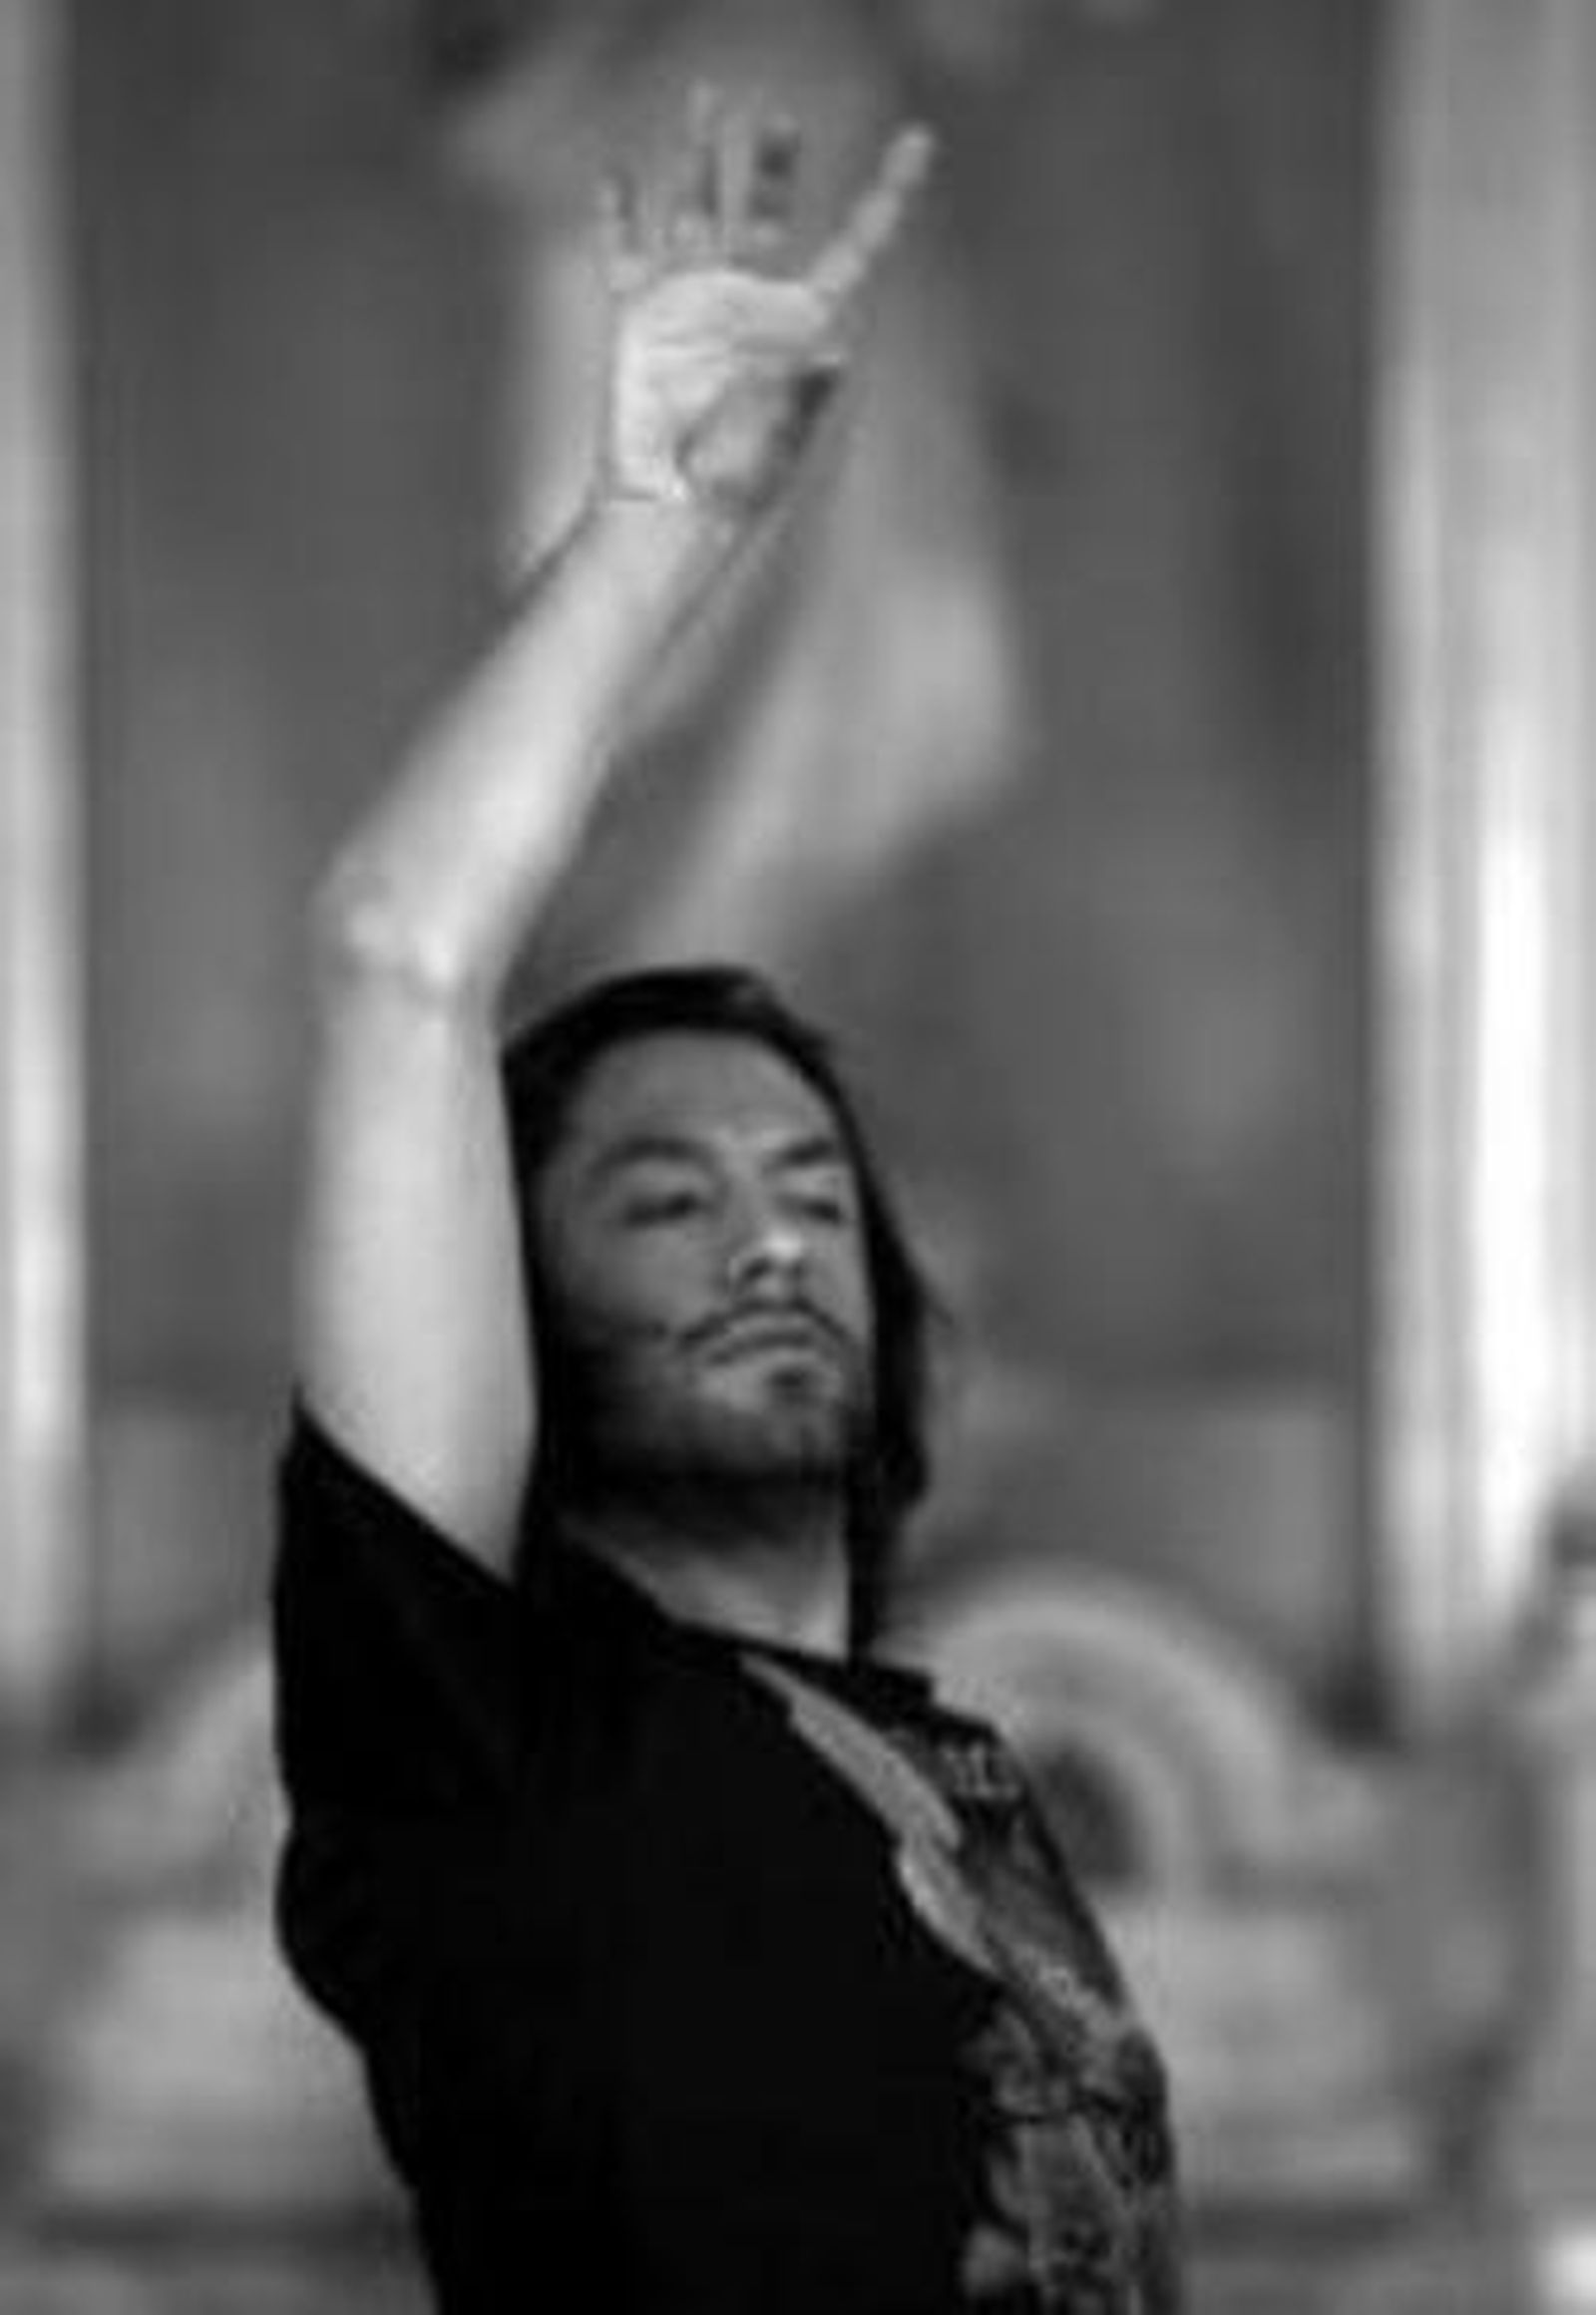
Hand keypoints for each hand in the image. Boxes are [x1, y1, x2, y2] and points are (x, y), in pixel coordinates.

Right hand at [596, 91, 933, 523]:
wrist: (666, 514)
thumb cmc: (733, 488)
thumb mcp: (775, 441)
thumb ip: (799, 393)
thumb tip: (832, 355)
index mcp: (801, 326)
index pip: (856, 246)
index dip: (888, 195)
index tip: (917, 142)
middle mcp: (750, 303)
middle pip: (767, 211)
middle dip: (775, 163)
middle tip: (783, 119)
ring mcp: (693, 304)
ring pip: (698, 208)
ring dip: (701, 155)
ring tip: (706, 100)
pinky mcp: (640, 318)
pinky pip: (627, 252)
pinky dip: (620, 215)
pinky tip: (619, 176)